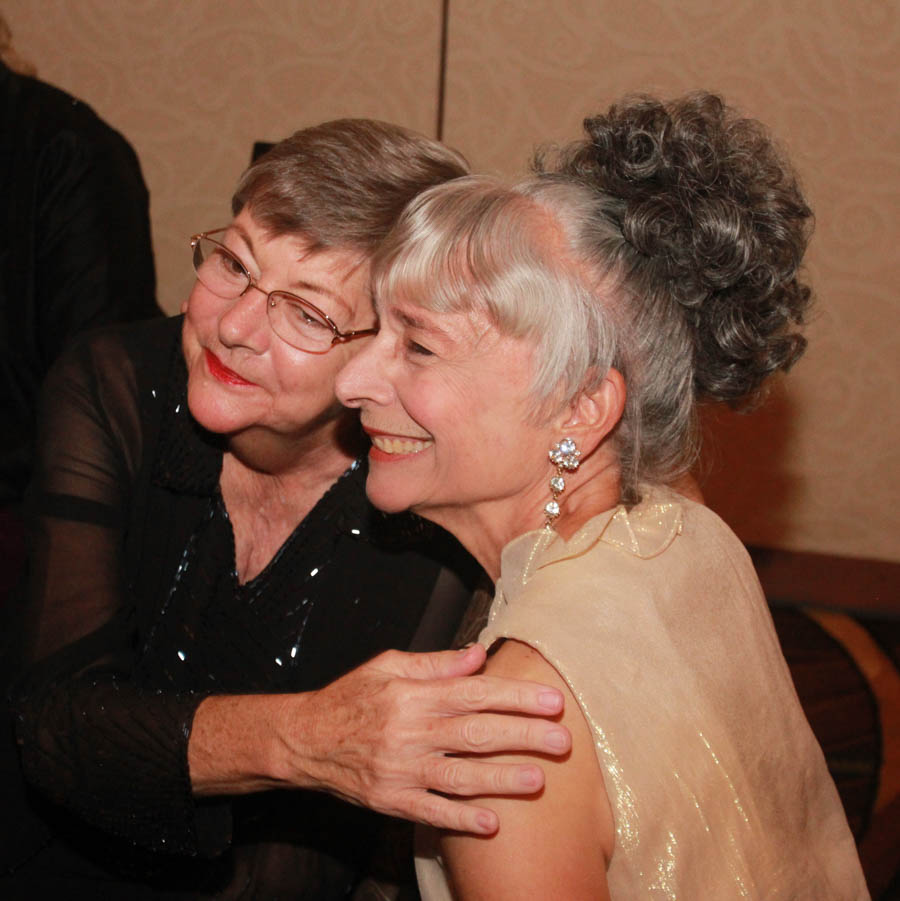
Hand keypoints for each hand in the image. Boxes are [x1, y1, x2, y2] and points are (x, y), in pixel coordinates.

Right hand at [280, 645, 571, 833]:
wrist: (304, 740)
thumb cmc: (350, 697)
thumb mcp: (387, 666)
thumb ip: (435, 663)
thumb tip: (478, 655)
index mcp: (411, 695)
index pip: (473, 693)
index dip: (514, 697)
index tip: (551, 701)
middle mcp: (409, 731)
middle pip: (474, 734)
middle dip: (521, 736)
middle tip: (562, 740)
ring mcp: (399, 769)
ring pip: (457, 775)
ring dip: (500, 779)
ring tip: (538, 780)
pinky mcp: (389, 800)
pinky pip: (429, 811)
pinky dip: (460, 818)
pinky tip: (491, 824)